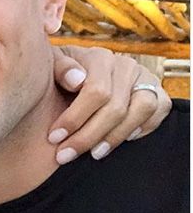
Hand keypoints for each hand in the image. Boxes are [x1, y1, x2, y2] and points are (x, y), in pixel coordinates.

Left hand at [50, 45, 170, 163]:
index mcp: (99, 58)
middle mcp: (125, 66)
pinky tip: (121, 140)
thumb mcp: (52, 67)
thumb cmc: (62, 76)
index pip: (95, 91)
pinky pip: (159, 111)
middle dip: (88, 136)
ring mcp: (145, 78)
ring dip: (115, 136)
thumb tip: (76, 81)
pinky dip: (144, 128)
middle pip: (116, 108)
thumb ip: (60, 69)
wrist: (81, 77)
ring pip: (141, 110)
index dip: (74, 118)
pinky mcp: (158, 92)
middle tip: (66, 155)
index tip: (54, 138)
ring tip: (94, 153)